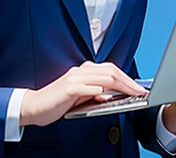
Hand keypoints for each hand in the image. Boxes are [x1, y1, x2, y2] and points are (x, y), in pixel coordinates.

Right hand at [19, 61, 147, 126]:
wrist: (35, 106)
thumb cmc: (56, 102)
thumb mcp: (80, 97)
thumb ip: (93, 94)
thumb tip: (109, 95)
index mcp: (84, 72)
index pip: (110, 70)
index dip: (127, 78)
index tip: (139, 88)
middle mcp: (80, 72)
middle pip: (109, 71)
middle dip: (128, 80)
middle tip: (141, 91)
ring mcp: (74, 78)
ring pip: (101, 77)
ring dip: (119, 84)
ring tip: (132, 92)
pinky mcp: (67, 88)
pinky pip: (85, 87)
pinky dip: (96, 89)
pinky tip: (105, 94)